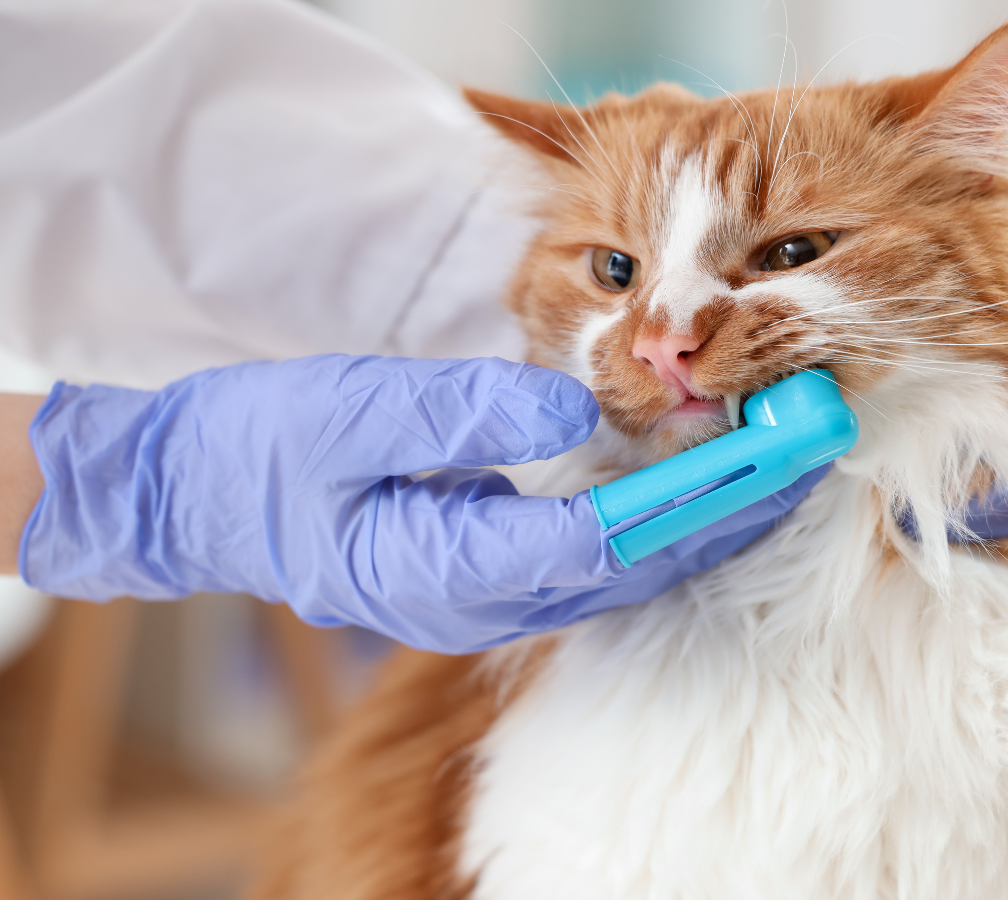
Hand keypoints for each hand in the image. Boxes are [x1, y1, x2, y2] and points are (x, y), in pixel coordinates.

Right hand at [20, 355, 824, 652]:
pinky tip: (701, 477)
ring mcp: (489, 595)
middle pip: (638, 562)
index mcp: (448, 570)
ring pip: (629, 566)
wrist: (195, 495)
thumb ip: (458, 413)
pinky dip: (663, 517)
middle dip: (732, 507)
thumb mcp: (347, 411)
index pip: (608, 540)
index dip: (699, 495)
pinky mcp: (492, 571)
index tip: (774, 447)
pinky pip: (601, 555)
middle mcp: (483, 600)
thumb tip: (570, 405)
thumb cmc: (260, 449)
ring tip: (780, 457)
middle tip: (811, 445)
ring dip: (708, 514)